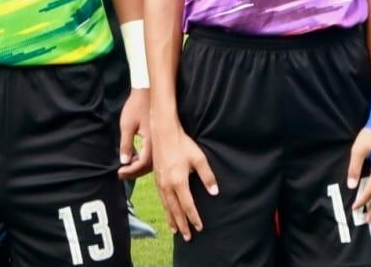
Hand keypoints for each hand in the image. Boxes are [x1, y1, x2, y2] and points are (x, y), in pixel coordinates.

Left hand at [117, 88, 150, 179]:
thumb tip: (124, 162)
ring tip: (126, 168)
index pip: (142, 163)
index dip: (130, 170)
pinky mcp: (158, 138)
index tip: (119, 172)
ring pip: (152, 162)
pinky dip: (143, 160)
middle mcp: (158, 144)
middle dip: (134, 172)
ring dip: (139, 167)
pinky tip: (135, 158)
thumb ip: (126, 145)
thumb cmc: (136, 106)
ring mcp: (159, 141)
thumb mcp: (127, 125)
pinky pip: (153, 155)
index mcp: (152, 141)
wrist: (147, 92)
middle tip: (121, 174)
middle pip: (148, 166)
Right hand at [151, 122, 216, 240]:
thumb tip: (214, 193)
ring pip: (166, 206)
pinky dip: (165, 209)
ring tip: (175, 231)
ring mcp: (160, 182)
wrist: (163, 132)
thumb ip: (207, 177)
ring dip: (171, 219)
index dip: (194, 218)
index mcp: (179, 182)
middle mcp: (167, 185)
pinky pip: (161, 199)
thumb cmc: (182, 144)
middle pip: (175, 210)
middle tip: (187, 237)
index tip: (200, 228)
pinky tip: (167, 211)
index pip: (188, 206)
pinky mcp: (156, 178)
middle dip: (182, 225)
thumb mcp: (199, 158)